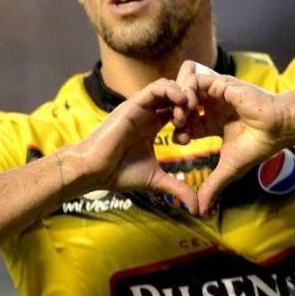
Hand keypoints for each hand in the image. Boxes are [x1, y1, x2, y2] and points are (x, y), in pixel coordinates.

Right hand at [72, 78, 198, 213]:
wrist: (94, 171)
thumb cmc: (119, 174)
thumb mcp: (156, 180)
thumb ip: (177, 188)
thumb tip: (197, 209)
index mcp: (154, 125)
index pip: (178, 109)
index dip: (193, 116)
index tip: (199, 131)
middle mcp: (148, 113)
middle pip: (176, 93)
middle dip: (191, 102)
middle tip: (198, 117)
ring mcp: (141, 107)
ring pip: (168, 86)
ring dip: (183, 95)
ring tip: (188, 111)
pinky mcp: (133, 104)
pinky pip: (156, 88)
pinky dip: (172, 91)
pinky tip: (181, 103)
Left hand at [175, 61, 288, 214]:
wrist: (278, 127)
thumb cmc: (259, 145)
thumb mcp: (229, 168)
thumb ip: (213, 186)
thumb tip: (200, 212)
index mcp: (214, 122)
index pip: (188, 123)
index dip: (180, 130)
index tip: (180, 141)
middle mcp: (214, 106)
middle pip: (184, 105)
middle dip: (175, 115)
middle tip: (177, 127)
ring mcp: (216, 94)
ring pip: (186, 89)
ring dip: (179, 102)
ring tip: (181, 116)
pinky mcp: (220, 83)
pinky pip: (195, 79)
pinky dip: (186, 90)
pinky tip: (189, 105)